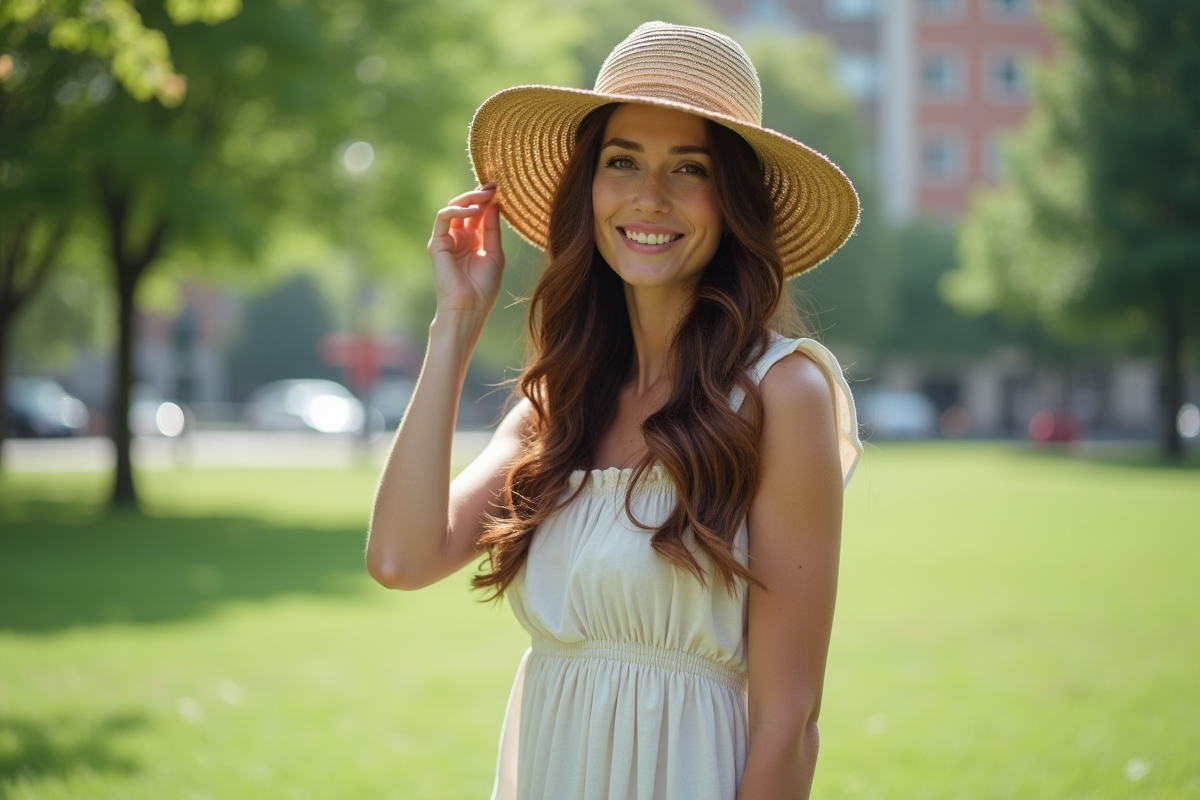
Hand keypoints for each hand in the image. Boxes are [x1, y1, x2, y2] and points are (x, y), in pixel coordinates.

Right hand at [427, 184, 504, 321]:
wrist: (469, 308)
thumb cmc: (483, 288)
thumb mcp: (494, 254)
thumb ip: (492, 229)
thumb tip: (494, 204)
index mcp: (473, 241)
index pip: (478, 213)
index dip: (487, 200)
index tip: (499, 187)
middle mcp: (459, 238)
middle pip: (465, 207)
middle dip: (478, 195)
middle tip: (492, 186)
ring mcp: (446, 240)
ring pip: (453, 208)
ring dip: (469, 199)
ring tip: (484, 195)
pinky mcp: (436, 243)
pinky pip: (442, 218)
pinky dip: (456, 210)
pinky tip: (472, 210)